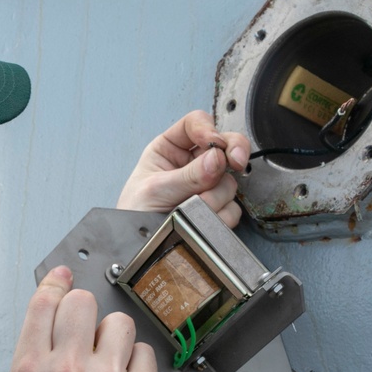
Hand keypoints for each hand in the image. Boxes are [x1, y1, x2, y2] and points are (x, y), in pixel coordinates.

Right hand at [8, 266, 163, 371]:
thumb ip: (34, 358)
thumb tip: (52, 314)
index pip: (44, 304)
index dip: (55, 284)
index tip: (63, 278)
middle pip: (82, 302)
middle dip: (85, 314)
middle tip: (87, 335)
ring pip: (119, 323)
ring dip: (114, 339)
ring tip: (109, 367)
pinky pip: (144, 353)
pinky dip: (137, 365)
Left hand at [116, 110, 249, 227]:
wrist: (137, 247)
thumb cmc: (134, 212)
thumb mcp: (156, 188)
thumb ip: (188, 175)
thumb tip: (217, 159)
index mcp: (170, 149)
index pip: (196, 124)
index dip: (209, 130)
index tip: (215, 144)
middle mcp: (191, 163)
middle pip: (225, 145)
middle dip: (232, 153)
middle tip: (236, 162)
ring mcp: (206, 185)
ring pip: (229, 181)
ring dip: (214, 196)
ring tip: (190, 208)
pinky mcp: (215, 207)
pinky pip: (231, 207)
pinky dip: (219, 215)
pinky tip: (200, 220)